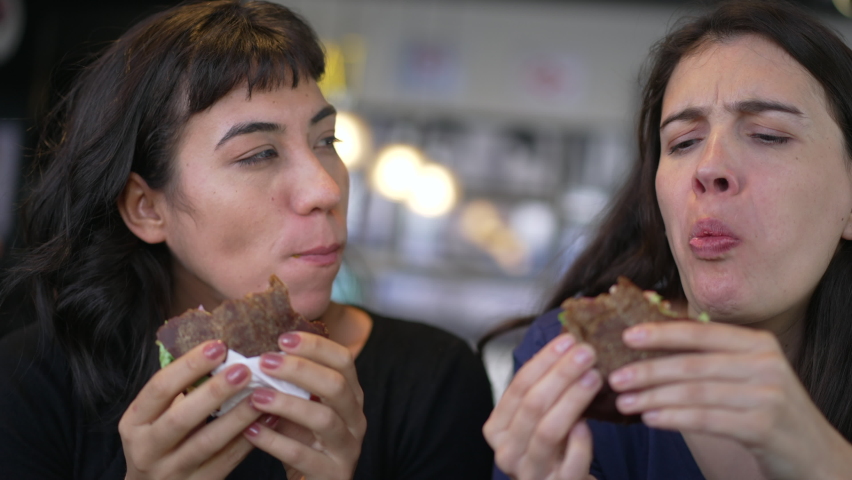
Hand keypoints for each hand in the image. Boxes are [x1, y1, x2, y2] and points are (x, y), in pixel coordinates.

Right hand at [119, 340, 263, 479]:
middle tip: (243, 370)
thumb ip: (178, 391)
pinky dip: (249, 439)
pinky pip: (227, 461)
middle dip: (213, 392)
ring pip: (207, 443)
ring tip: (261, 395)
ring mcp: (172, 472)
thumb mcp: (154, 418)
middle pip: (181, 419)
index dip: (188, 366)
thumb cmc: (160, 443)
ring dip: (237, 417)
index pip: (159, 389)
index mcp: (135, 422)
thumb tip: (217, 353)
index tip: (217, 346)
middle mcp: (148, 449)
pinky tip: (268, 420)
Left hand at [241, 332, 365, 479]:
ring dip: (287, 404)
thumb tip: (254, 352)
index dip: (315, 346)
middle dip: (299, 369)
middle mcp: (355, 419)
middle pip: (336, 385)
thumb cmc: (303, 443)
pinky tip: (251, 431)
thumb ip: (289, 385)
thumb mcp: (300, 410)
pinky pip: (302, 455)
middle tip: (264, 361)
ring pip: (323, 418)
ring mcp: (347, 448)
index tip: (283, 338)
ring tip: (255, 397)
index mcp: (350, 396)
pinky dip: (274, 441)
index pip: (343, 360)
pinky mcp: (332, 475)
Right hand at [483, 333, 600, 479]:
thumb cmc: (551, 448)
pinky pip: (570, 463)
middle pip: (532, 405)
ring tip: (594, 377)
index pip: (517, 387)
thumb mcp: (538, 419)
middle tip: (586, 352)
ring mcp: (530, 473)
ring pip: (548, 431)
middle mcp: (507, 452)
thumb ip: (543, 390)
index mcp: (497, 429)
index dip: (543, 361)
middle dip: (561, 374)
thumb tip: (567, 345)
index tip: (568, 340)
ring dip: (572, 399)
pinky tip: (589, 422)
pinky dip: (580, 442)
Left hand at [610, 321, 851, 479]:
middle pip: (693, 364)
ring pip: (695, 392)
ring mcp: (766, 395)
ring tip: (625, 402)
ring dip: (653, 397)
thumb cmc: (767, 410)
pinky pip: (706, 419)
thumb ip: (711, 358)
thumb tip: (652, 347)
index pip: (701, 333)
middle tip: (615, 378)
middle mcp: (764, 364)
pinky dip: (673, 418)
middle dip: (649, 371)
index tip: (627, 336)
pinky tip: (650, 419)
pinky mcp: (763, 426)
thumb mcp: (748, 375)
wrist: (814, 453)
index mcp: (757, 344)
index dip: (662, 333)